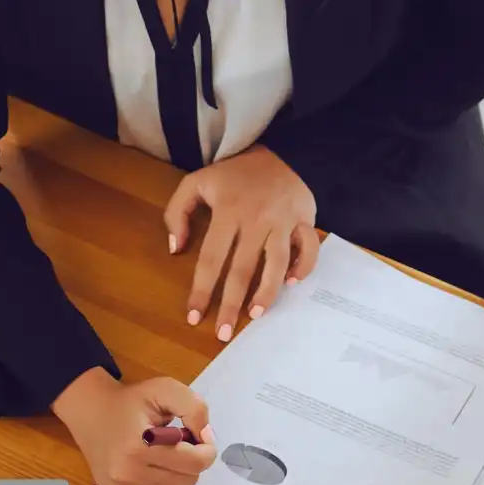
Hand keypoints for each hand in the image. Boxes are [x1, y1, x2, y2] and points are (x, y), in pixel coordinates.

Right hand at [53, 369, 217, 484]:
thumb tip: (206, 437)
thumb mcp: (164, 389)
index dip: (206, 448)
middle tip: (177, 442)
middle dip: (191, 460)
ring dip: (178, 474)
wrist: (90, 412)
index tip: (199, 434)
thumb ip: (193, 408)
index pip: (195, 463)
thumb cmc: (129, 402)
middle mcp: (127, 476)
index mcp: (138, 448)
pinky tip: (151, 466)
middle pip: (189, 480)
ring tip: (162, 453)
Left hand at [166, 146, 318, 341]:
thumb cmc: (233, 174)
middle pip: (242, 269)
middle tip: (223, 333)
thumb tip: (175, 249)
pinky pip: (309, 248)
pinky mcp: (305, 219)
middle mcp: (257, 218)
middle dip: (231, 304)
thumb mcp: (196, 182)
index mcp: (228, 211)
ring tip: (255, 314)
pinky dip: (303, 267)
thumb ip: (177, 213)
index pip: (211, 258)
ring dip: (267, 292)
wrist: (278, 151)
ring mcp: (283, 220)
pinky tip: (291, 284)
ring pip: (277, 262)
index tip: (194, 316)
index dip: (201, 289)